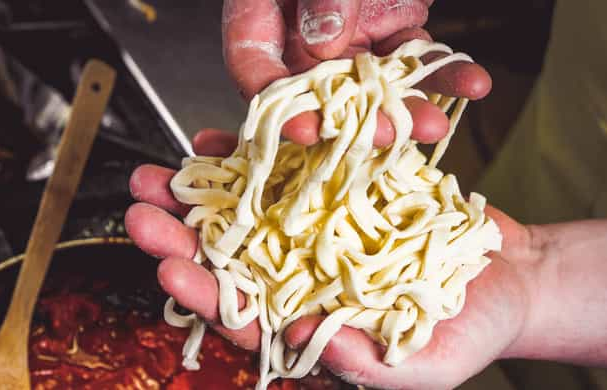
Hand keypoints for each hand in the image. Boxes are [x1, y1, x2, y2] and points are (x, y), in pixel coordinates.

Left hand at [125, 129, 541, 388]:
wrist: (508, 278)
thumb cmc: (467, 334)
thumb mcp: (423, 367)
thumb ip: (363, 364)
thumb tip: (292, 339)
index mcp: (308, 322)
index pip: (242, 313)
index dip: (204, 293)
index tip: (169, 270)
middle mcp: (299, 275)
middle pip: (228, 259)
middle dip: (180, 237)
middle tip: (140, 211)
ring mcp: (313, 230)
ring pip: (245, 211)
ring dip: (200, 191)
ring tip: (158, 172)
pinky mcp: (336, 190)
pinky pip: (286, 170)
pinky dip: (252, 154)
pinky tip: (215, 140)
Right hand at [223, 0, 491, 145]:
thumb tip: (324, 41)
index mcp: (261, 12)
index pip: (252, 66)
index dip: (278, 104)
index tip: (309, 129)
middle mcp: (299, 33)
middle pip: (317, 89)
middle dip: (357, 119)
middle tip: (387, 135)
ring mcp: (346, 35)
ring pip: (370, 83)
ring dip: (406, 105)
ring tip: (436, 123)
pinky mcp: (387, 28)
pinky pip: (412, 57)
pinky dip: (442, 71)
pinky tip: (472, 83)